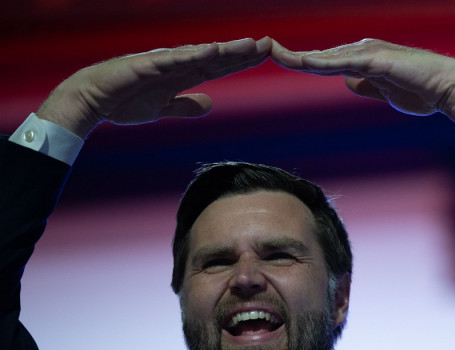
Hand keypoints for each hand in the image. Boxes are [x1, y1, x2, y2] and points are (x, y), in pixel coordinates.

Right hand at [37, 37, 271, 137]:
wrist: (92, 101)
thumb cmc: (124, 102)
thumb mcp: (163, 109)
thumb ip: (186, 106)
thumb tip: (210, 104)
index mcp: (183, 75)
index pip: (219, 66)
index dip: (241, 61)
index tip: (265, 54)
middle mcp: (177, 64)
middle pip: (216, 57)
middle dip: (242, 52)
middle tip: (269, 43)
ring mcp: (163, 63)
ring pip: (201, 54)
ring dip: (226, 49)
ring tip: (250, 44)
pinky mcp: (147, 65)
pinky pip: (174, 59)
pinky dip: (194, 54)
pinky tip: (212, 50)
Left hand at [269, 39, 454, 129]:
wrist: (448, 88)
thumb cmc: (422, 91)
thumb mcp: (385, 91)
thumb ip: (367, 86)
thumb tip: (348, 82)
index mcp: (364, 59)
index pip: (327, 62)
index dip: (303, 62)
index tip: (280, 61)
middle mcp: (363, 50)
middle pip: (320, 55)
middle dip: (291, 54)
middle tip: (262, 48)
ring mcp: (369, 53)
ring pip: (326, 56)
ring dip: (298, 56)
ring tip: (270, 50)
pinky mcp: (376, 60)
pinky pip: (343, 62)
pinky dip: (321, 62)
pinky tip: (303, 62)